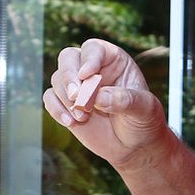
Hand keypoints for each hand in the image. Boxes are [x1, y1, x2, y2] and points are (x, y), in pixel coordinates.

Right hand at [44, 40, 166, 165]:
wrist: (133, 146)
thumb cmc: (142, 121)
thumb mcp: (144, 109)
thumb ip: (125, 100)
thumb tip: (99, 97)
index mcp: (112, 60)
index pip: (94, 49)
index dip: (89, 59)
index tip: (87, 75)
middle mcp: (92, 68)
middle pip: (68, 58)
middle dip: (69, 76)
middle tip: (76, 97)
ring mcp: (77, 86)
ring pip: (57, 79)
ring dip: (66, 98)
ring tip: (83, 117)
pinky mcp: (66, 104)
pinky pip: (50, 98)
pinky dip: (56, 109)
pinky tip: (70, 122)